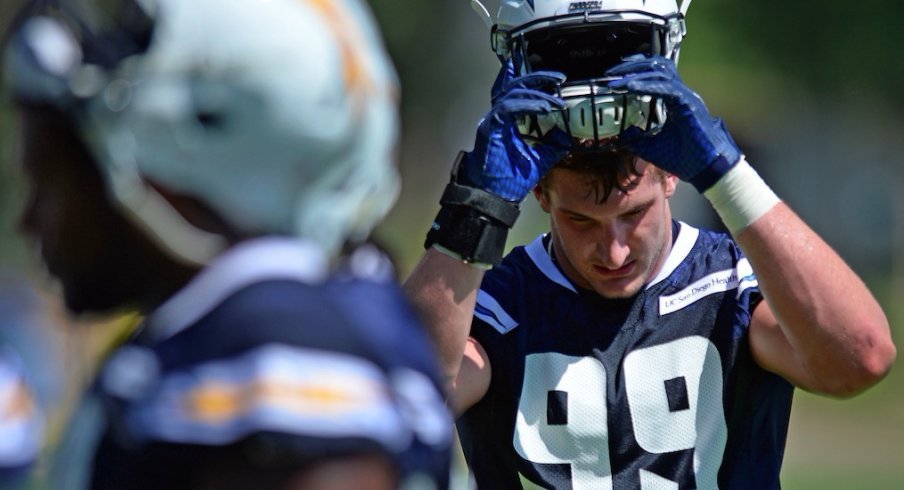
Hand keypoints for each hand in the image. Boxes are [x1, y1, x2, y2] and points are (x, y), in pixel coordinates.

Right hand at [459, 61, 569, 201]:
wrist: (492, 195)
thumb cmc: (510, 179)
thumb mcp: (540, 159)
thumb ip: (552, 145)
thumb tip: (567, 135)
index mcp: (506, 121)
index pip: (516, 92)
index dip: (529, 79)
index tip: (552, 77)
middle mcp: (498, 116)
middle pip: (515, 86)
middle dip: (537, 78)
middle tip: (558, 77)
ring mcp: (493, 120)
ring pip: (513, 93)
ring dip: (537, 93)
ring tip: (556, 100)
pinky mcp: (491, 127)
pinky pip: (509, 107)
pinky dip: (527, 105)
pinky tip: (544, 108)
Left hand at [606, 55, 740, 191]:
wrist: (707, 169)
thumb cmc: (685, 158)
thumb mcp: (652, 147)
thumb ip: (637, 138)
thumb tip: (619, 135)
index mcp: (674, 99)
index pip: (654, 75)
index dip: (634, 71)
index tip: (612, 77)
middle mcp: (681, 93)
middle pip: (657, 66)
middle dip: (632, 66)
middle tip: (610, 74)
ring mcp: (686, 97)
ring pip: (661, 72)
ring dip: (637, 73)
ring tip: (617, 80)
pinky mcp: (689, 104)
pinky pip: (666, 89)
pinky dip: (647, 86)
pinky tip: (630, 87)